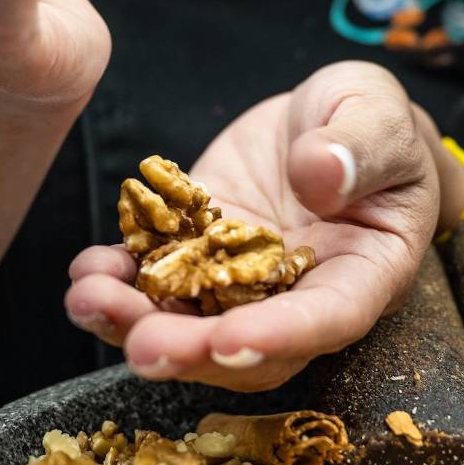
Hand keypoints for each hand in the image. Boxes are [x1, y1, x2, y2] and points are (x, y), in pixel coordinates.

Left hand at [64, 61, 443, 391]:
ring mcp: (239, 281)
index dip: (279, 336)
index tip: (230, 344)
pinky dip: (118, 281)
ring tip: (90, 300)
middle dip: (191, 350)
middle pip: (246, 345)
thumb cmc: (370, 119)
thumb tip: (321, 173)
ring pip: (189, 323)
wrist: (325, 119)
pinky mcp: (194, 253)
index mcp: (364, 271)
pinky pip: (154, 280)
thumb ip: (360, 146)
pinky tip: (87, 270)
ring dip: (136, 324)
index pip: (327, 318)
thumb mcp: (376, 114)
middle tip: (144, 346)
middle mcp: (298, 294)